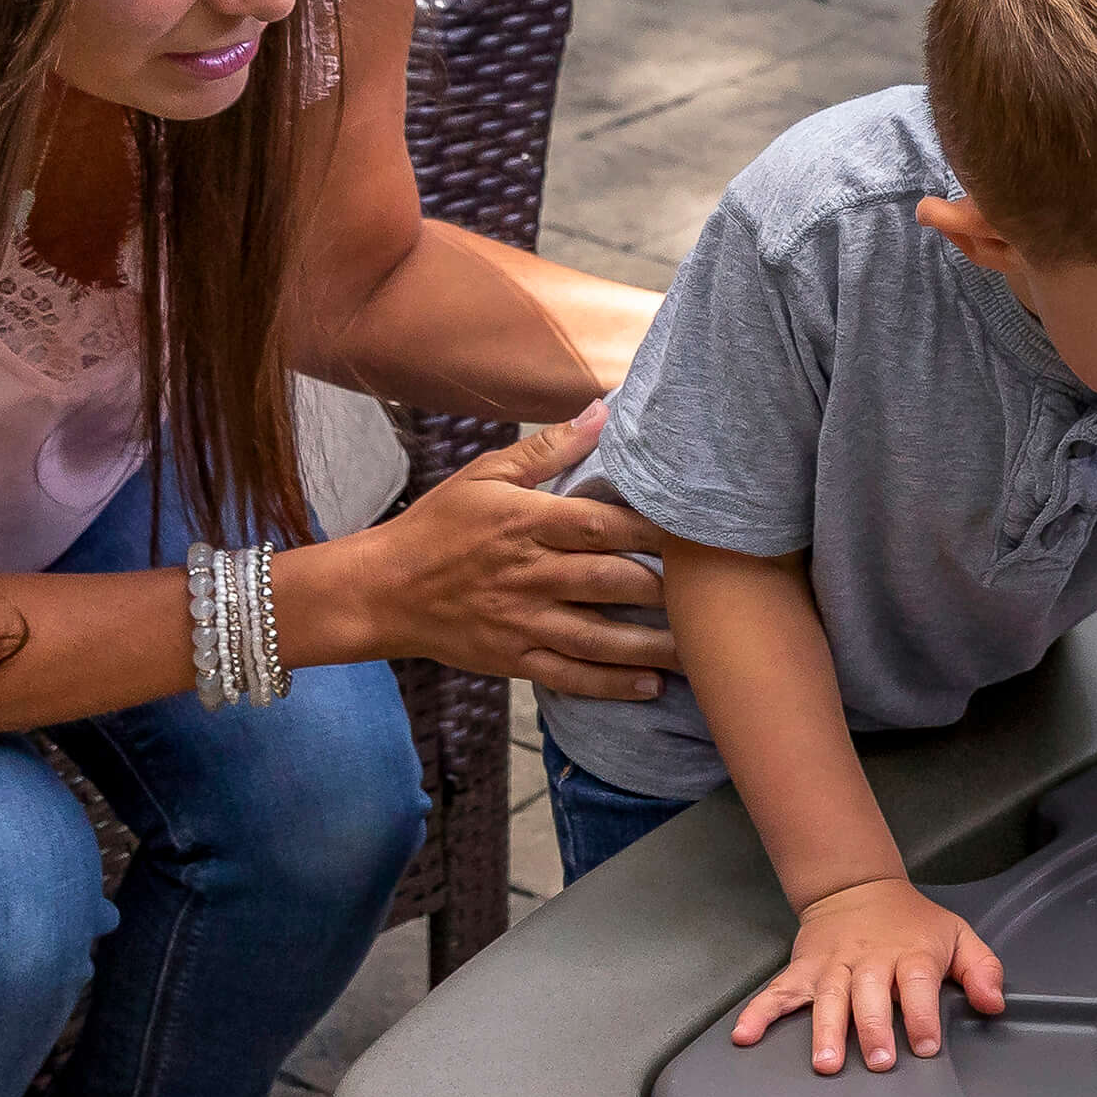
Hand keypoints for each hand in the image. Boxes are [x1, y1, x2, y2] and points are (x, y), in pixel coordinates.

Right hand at [341, 404, 679, 699]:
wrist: (381, 590)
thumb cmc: (438, 526)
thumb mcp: (486, 476)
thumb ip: (549, 448)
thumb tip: (602, 410)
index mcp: (525, 524)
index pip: (600, 525)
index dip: (653, 529)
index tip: (697, 530)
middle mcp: (528, 575)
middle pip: (609, 581)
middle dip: (666, 589)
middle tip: (714, 594)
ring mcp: (522, 621)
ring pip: (599, 636)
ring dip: (653, 645)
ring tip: (701, 652)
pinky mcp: (514, 658)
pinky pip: (570, 675)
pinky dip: (611, 684)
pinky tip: (651, 686)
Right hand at [730, 877, 1007, 1073]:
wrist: (858, 889)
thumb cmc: (912, 923)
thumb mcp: (958, 936)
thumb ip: (982, 969)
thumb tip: (993, 1003)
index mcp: (910, 954)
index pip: (918, 984)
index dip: (923, 1015)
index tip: (925, 1045)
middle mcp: (869, 961)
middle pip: (870, 994)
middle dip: (874, 1028)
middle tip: (879, 1060)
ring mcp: (833, 966)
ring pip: (828, 998)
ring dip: (826, 1030)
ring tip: (825, 1062)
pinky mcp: (804, 970)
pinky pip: (779, 992)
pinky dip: (760, 1012)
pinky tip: (745, 1035)